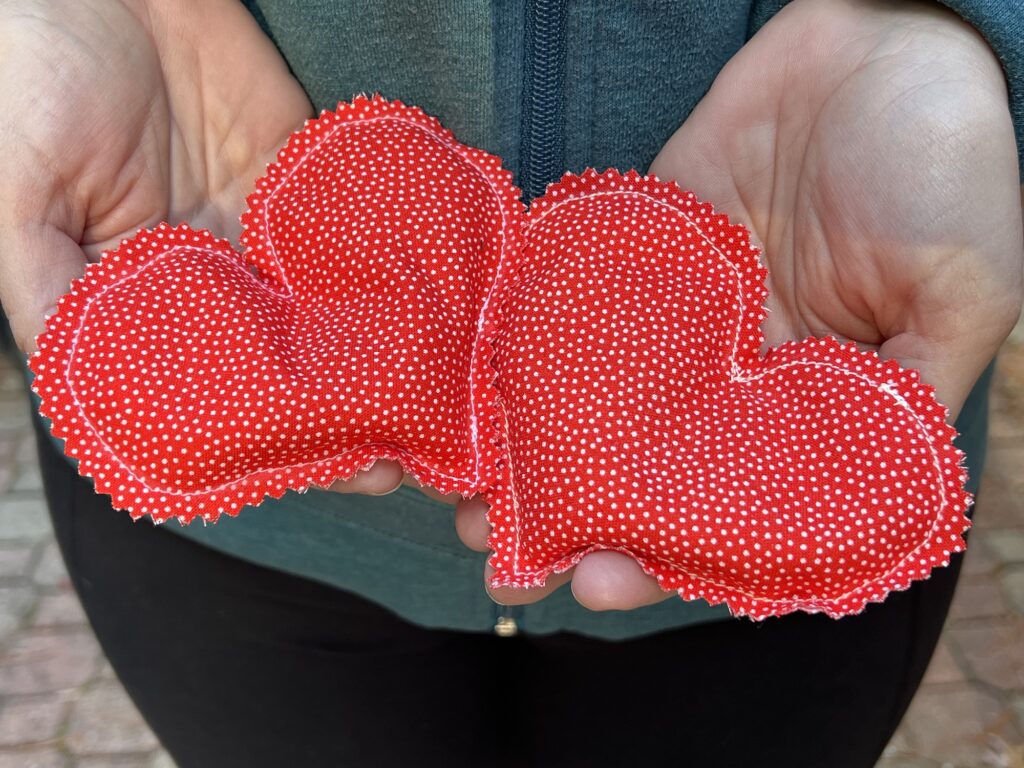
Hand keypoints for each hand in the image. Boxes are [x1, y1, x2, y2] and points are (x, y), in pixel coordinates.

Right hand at [0, 0, 445, 498]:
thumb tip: (83, 383)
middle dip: (342, 413)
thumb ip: (49, 290)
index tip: (327, 474)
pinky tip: (429, 315)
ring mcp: (259, 230)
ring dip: (380, 359)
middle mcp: (207, 278)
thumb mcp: (14, 195)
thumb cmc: (27, 75)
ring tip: (432, 405)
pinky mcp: (298, 174)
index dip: (266, 437)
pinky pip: (348, 231)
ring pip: (328, 310)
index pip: (209, 387)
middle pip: (285, 363)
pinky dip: (387, 271)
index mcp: (140, 298)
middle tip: (405, 459)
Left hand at [458, 0, 1023, 609]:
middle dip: (569, 516)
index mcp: (800, 405)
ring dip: (528, 451)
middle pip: (637, 466)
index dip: (662, 555)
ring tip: (461, 499)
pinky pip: (570, 300)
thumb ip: (905, 400)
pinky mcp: (637, 245)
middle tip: (498, 562)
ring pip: (588, 398)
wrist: (892, 40)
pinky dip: (521, 344)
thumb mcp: (962, 298)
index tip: (594, 585)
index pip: (722, 506)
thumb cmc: (950, 168)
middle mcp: (728, 373)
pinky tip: (473, 390)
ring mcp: (675, 313)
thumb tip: (870, 499)